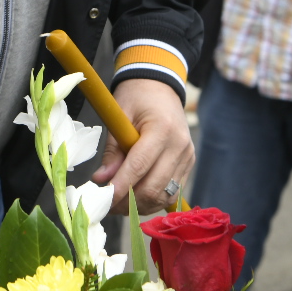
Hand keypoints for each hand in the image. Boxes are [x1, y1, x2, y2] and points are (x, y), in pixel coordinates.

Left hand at [93, 79, 194, 214]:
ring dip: (141, 205)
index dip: (121, 186)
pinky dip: (153, 199)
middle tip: (107, 204)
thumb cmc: (136, 96)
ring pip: (165, 194)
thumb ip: (112, 151)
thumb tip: (102, 179)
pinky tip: (136, 198)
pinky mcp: (189, 163)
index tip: (104, 198)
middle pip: (154, 186)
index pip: (140, 166)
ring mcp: (187, 156)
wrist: (160, 85)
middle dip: (129, 201)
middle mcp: (179, 145)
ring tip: (119, 204)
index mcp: (162, 128)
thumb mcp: (119, 117)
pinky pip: (172, 191)